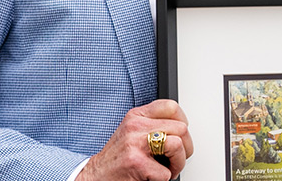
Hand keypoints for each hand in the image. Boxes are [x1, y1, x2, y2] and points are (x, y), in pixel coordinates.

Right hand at [77, 99, 192, 180]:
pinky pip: (166, 172)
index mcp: (136, 116)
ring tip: (165, 169)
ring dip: (177, 164)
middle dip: (185, 149)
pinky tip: (151, 177)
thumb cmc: (118, 158)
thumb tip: (182, 128)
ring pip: (178, 145)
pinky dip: (163, 179)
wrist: (96, 176)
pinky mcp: (136, 162)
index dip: (183, 123)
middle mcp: (135, 126)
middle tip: (173, 160)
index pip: (171, 106)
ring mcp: (135, 143)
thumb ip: (153, 125)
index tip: (179, 136)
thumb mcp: (132, 132)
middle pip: (182, 128)